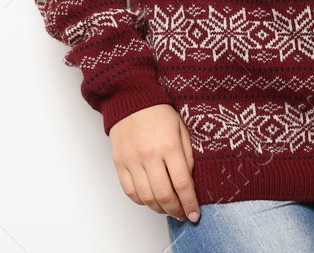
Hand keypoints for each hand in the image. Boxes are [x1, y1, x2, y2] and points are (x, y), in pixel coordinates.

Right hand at [110, 103, 199, 222]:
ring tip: (168, 209)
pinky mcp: (119, 163)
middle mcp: (149, 155)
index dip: (190, 203)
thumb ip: (187, 157)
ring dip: (159, 209)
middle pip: (164, 195)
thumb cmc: (159, 113)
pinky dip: (141, 201)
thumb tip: (189, 184)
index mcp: (169, 145)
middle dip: (176, 210)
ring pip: (146, 198)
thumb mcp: (182, 129)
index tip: (195, 215)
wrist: (131, 99)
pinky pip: (130, 191)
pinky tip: (150, 200)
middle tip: (182, 214)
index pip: (182, 184)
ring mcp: (132, 160)